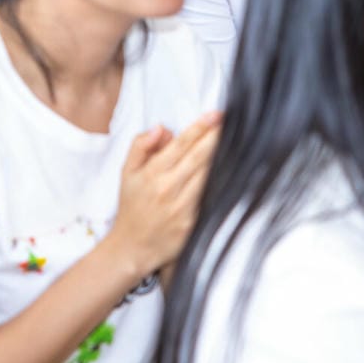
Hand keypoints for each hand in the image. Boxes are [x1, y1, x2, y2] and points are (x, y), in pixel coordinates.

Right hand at [105, 112, 222, 278]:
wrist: (132, 247)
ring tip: (236, 141)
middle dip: (216, 137)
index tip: (215, 115)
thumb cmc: (131, 207)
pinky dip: (221, 183)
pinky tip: (232, 171)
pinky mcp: (192, 224)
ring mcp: (182, 208)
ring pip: (208, 175)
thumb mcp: (126, 172)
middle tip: (231, 122)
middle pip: (199, 157)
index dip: (200, 127)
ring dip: (222, 157)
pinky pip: (210, 198)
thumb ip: (140, 146)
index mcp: (153, 173)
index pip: (181, 144)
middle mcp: (169, 188)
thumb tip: (161, 128)